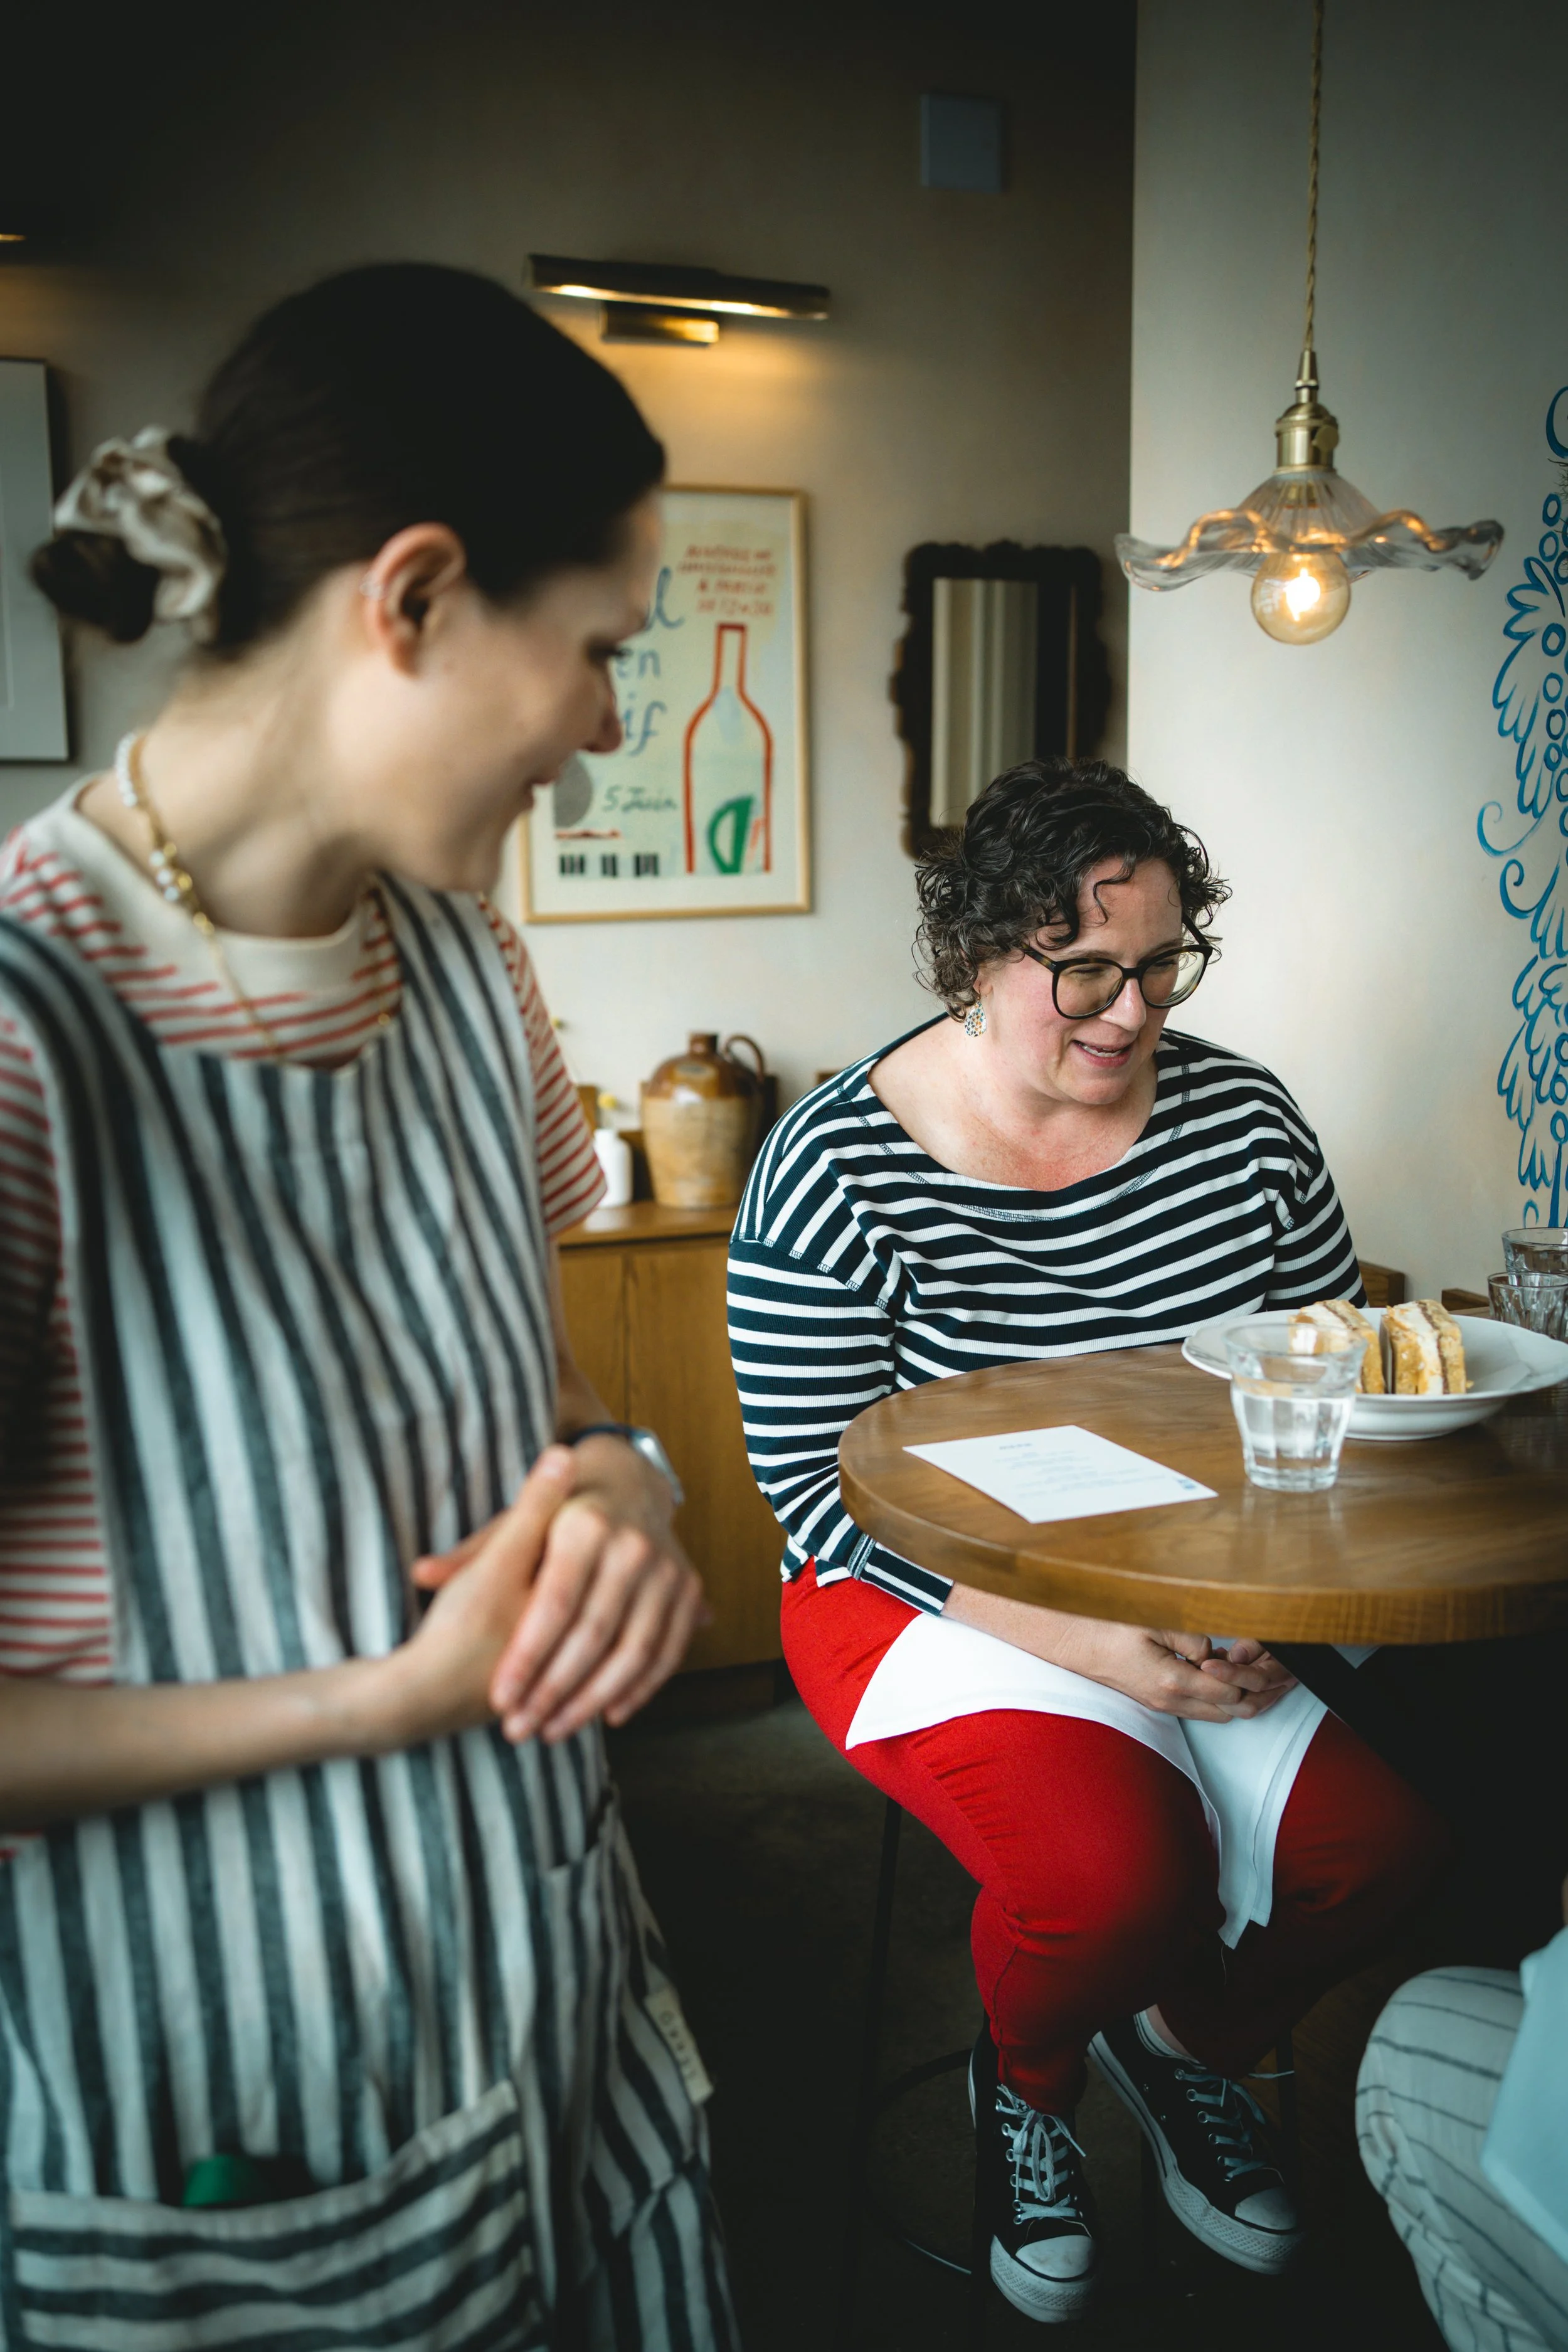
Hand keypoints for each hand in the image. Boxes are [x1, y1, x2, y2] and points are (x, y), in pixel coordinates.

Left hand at [412, 1435, 706, 1743]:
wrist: (631, 1484)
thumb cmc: (561, 1512)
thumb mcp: (517, 1525)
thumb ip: (471, 1553)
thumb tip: (420, 1572)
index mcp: (585, 1525)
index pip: (553, 1606)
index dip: (527, 1658)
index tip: (501, 1700)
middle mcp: (631, 1544)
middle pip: (591, 1635)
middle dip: (554, 1690)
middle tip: (521, 1728)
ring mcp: (666, 1567)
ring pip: (632, 1651)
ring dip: (593, 1700)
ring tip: (553, 1730)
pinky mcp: (687, 1589)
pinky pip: (666, 1650)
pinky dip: (640, 1688)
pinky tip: (608, 1716)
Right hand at [1052, 1620, 1296, 1722]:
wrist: (1075, 1644)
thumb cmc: (1109, 1629)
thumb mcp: (1155, 1623)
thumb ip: (1192, 1637)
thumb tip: (1215, 1651)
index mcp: (1172, 1680)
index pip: (1229, 1693)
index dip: (1252, 1682)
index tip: (1267, 1665)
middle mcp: (1170, 1700)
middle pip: (1228, 1713)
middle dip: (1254, 1697)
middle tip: (1274, 1678)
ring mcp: (1163, 1705)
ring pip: (1214, 1715)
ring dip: (1236, 1700)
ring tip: (1254, 1678)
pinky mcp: (1156, 1702)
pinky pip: (1197, 1710)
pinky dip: (1216, 1699)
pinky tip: (1219, 1678)